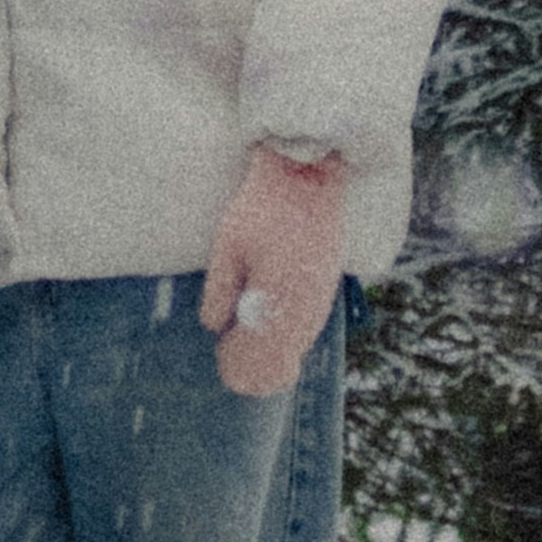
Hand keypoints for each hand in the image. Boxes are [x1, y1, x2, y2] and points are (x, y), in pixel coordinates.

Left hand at [198, 144, 354, 399]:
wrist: (307, 175)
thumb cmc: (262, 208)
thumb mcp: (228, 247)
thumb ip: (220, 291)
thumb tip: (214, 327)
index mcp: (281, 300)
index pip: (264, 357)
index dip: (242, 366)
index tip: (222, 360)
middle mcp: (307, 307)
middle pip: (284, 358)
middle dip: (256, 364)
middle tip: (229, 356)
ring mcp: (321, 298)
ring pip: (297, 343)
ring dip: (272, 349)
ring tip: (243, 341)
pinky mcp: (327, 285)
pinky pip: (307, 325)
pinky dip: (287, 332)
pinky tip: (269, 321)